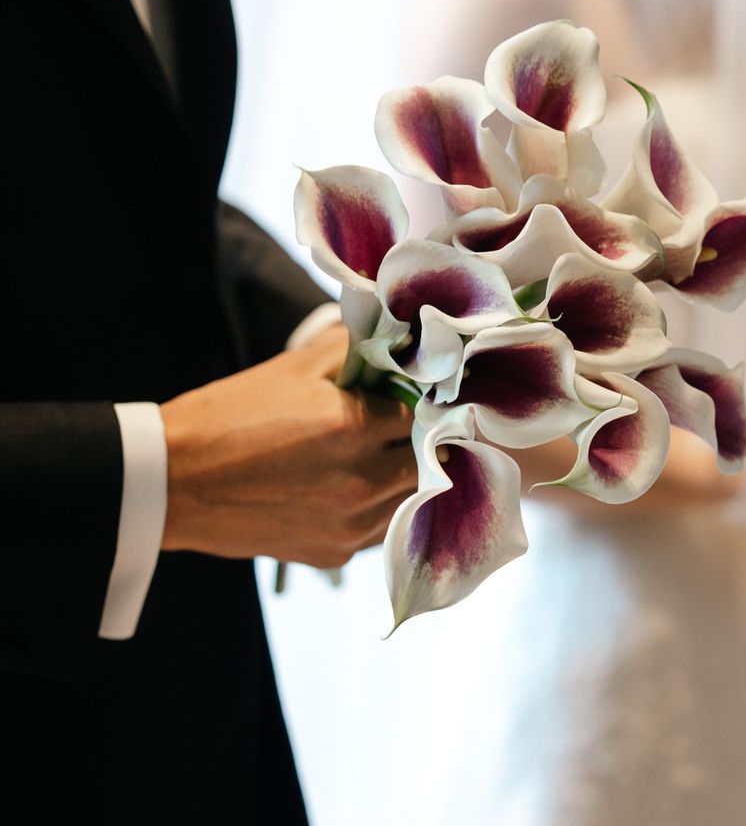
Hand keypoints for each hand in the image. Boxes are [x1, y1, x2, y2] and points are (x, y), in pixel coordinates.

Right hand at [160, 325, 416, 568]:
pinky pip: (382, 527)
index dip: (422, 399)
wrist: (172, 482)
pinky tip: (356, 485)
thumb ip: (356, 348)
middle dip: (423, 438)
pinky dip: (381, 506)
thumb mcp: (296, 366)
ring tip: (380, 454)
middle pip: (428, 458)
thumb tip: (397, 337)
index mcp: (355, 428)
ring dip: (406, 475)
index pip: (424, 411)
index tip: (417, 392)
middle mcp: (361, 482)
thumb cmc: (229, 416)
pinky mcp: (334, 553)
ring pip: (412, 497)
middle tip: (405, 423)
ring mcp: (349, 524)